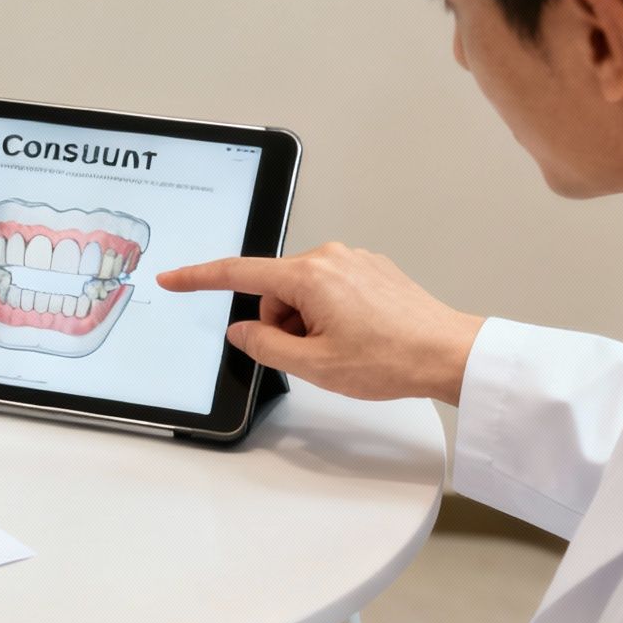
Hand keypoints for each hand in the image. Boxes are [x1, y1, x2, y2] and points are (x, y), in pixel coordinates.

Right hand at [158, 242, 484, 404]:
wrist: (448, 353)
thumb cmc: (392, 358)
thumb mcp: (314, 365)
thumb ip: (265, 345)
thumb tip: (243, 331)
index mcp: (309, 275)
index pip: (238, 272)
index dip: (199, 278)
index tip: (174, 279)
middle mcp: (330, 257)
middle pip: (275, 289)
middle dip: (280, 323)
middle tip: (313, 355)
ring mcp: (353, 260)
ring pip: (302, 292)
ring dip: (307, 321)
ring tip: (343, 349)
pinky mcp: (371, 270)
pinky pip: (329, 289)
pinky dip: (329, 314)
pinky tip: (357, 337)